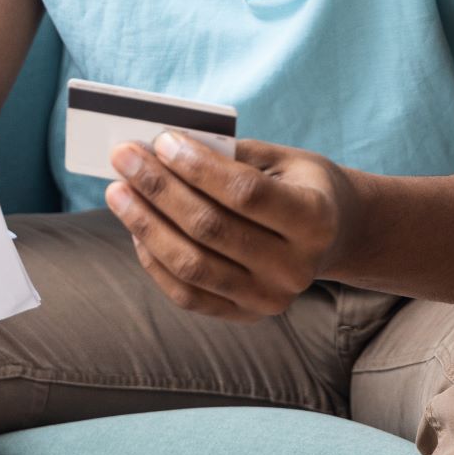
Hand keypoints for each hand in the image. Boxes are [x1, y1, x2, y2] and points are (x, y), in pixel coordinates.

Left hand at [105, 136, 357, 321]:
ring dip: (145, 224)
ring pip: (192, 265)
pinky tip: (137, 227)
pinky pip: (187, 293)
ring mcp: (271, 298)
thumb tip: (161, 150)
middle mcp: (297, 267)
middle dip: (159, 188)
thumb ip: (230, 155)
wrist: (335, 234)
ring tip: (118, 191)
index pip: (245, 193)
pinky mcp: (246, 315)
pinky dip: (154, 259)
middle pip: (211, 228)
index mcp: (316, 219)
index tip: (161, 140)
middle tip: (124, 157)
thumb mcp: (281, 159)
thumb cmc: (299, 183)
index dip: (198, 167)